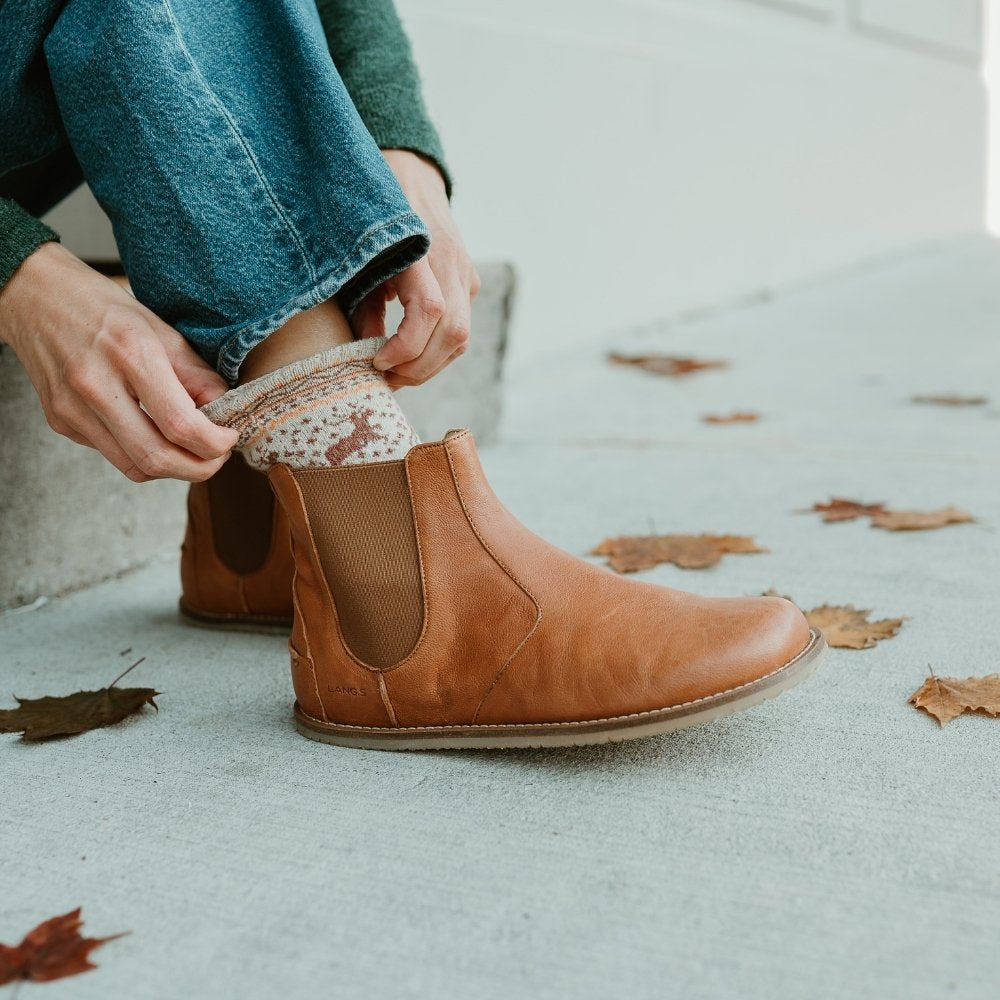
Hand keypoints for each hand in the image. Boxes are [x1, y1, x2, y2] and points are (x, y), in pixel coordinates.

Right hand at [0, 241, 237, 481]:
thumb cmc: (101, 307)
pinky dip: (141, 453)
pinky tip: (151, 432)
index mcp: (130, 354)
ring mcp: (72, 408)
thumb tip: (225, 409)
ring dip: (172, 468)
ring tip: (190, 449)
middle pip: (157, 458)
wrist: (33, 296)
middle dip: (199, 467)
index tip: (229, 438)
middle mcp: (96, 385)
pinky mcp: (60, 422)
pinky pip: (112, 454)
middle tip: (217, 456)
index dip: (215, 443)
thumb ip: (196, 374)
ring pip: (134, 467)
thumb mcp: (161, 328)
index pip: (180, 424)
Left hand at [353, 149, 479, 388]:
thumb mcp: (357, 254)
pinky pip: (460, 328)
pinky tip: (410, 356)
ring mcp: (465, 272)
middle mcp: (451, 262)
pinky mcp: (469, 281)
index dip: (406, 347)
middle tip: (385, 380)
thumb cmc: (371, 214)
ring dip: (430, 365)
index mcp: (421, 249)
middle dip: (419, 367)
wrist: (408, 171)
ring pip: (461, 337)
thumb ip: (362, 301)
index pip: (430, 312)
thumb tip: (366, 347)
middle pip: (453, 334)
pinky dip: (437, 351)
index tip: (376, 360)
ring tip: (396, 374)